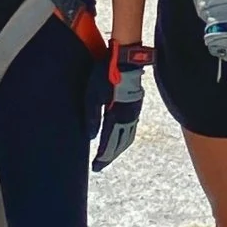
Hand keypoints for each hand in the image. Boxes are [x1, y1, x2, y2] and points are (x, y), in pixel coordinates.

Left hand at [92, 39, 149, 171]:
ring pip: (127, 138)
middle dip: (110, 156)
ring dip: (118, 149)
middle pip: (119, 144)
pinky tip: (120, 138)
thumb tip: (91, 136)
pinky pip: (131, 129)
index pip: (109, 144)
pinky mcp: (136, 106)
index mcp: (115, 117)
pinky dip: (125, 139)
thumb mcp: (92, 95)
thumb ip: (92, 117)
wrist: (125, 59)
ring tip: (110, 155)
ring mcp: (133, 112)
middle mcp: (127, 118)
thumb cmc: (105, 74)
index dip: (102, 157)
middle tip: (101, 164)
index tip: (96, 167)